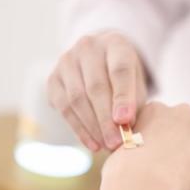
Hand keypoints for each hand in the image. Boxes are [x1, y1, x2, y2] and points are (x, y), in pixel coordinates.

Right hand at [47, 31, 147, 151]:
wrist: (99, 61)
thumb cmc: (123, 78)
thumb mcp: (136, 84)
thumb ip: (133, 104)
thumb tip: (126, 130)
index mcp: (115, 43)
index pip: (119, 70)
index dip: (122, 97)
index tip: (125, 121)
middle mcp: (88, 47)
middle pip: (96, 86)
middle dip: (106, 119)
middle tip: (116, 142)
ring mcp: (66, 61)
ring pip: (77, 98)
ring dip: (92, 127)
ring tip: (106, 146)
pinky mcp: (53, 78)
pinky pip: (63, 107)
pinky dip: (79, 129)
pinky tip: (92, 144)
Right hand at [99, 102, 189, 189]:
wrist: (141, 180)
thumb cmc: (124, 176)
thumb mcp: (124, 156)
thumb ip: (140, 151)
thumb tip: (146, 163)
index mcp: (153, 111)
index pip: (167, 138)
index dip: (160, 162)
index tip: (149, 176)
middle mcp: (179, 111)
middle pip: (188, 144)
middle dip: (182, 163)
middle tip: (164, 183)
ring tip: (173, 188)